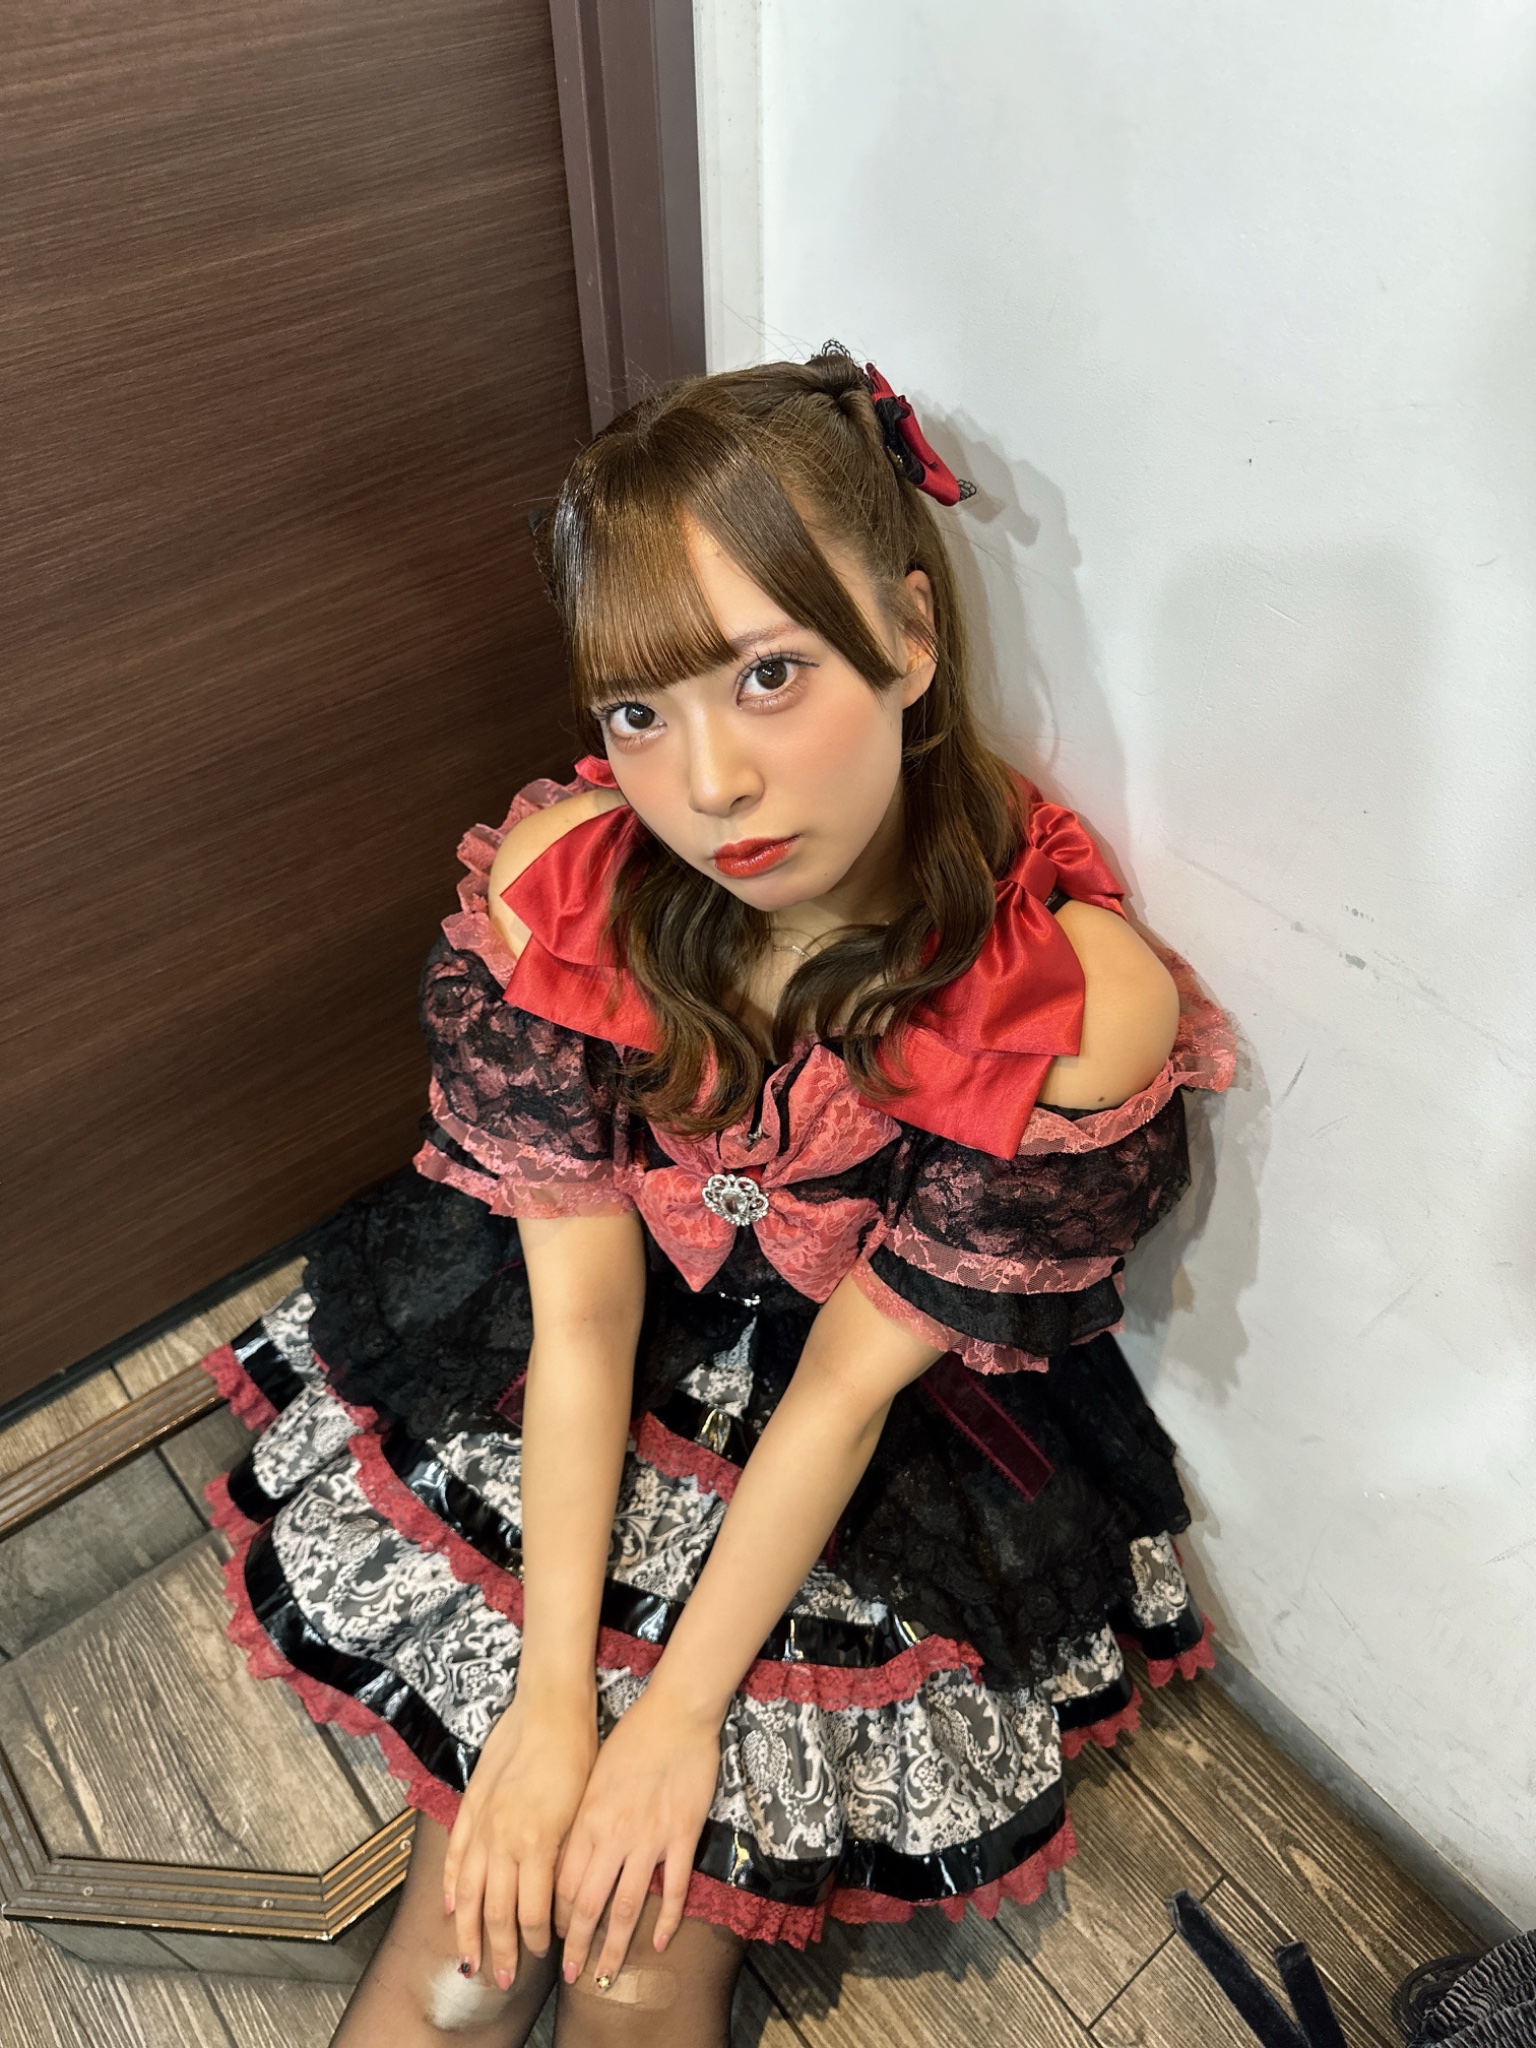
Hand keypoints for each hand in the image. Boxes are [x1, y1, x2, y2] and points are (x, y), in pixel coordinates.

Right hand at [443, 1685, 597, 1988]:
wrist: (550, 1706)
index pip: (532, 1912)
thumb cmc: (578, 1753)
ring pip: (470, 1892)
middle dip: (500, 1950)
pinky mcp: (471, 1805)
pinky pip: (456, 1855)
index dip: (535, 1940)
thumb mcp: (583, 1810)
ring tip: (469, 1958)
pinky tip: (451, 1906)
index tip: (543, 1955)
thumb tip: (563, 1898)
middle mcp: (505, 1839)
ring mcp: (483, 1823)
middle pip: (497, 1911)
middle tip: (500, 1978)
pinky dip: (452, 1885)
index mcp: (538, 1843)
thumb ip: (566, 1857)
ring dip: (469, 1930)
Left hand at [554, 1685, 721, 1987]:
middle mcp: (613, 1835)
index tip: (553, 1938)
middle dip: (576, 1944)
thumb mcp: (592, 1776)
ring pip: (627, 1905)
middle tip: (572, 1975)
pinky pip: (673, 1887)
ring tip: (606, 1975)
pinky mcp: (682, 1835)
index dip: (554, 1916)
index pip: (561, 1881)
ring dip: (614, 1946)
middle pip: (588, 1903)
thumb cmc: (631, 1738)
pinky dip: (666, 1919)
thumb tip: (566, 1855)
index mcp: (587, 1819)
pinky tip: (659, 1942)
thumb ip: (581, 1819)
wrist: (675, 1713)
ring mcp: (649, 1838)